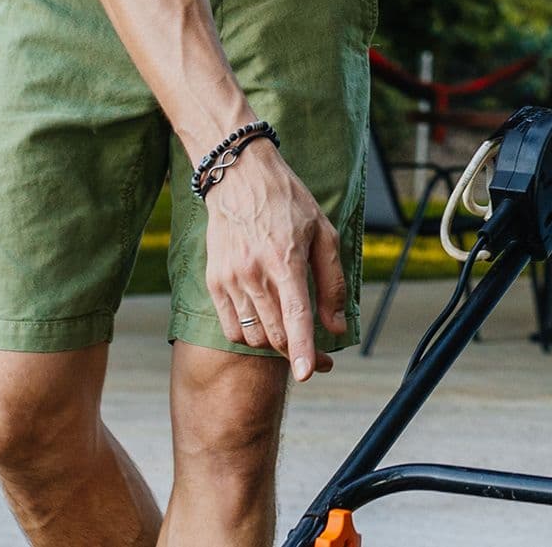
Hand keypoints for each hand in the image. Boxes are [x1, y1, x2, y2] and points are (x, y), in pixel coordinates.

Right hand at [202, 140, 344, 380]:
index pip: (296, 314)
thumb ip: (332, 283)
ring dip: (274, 343)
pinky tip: (265, 321)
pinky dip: (250, 335)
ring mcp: (230, 279)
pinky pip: (232, 328)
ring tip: (289, 329)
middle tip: (318, 357)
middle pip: (276, 334)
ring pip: (254, 336)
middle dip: (298, 352)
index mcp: (286, 259)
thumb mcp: (323, 233)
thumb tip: (337, 326)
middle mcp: (254, 272)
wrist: (238, 176)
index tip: (308, 374)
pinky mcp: (215, 282)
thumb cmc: (287, 202)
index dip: (303, 349)